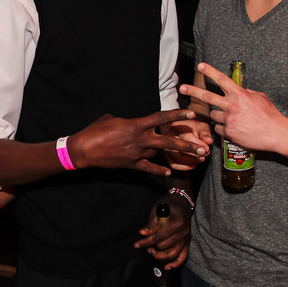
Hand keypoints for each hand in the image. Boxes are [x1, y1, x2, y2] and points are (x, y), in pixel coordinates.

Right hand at [68, 110, 205, 175]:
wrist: (84, 149)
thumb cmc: (96, 130)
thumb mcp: (112, 118)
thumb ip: (127, 121)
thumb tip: (131, 123)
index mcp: (136, 124)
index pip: (162, 118)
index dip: (178, 115)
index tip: (192, 114)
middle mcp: (141, 139)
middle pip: (169, 141)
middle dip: (187, 144)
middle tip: (202, 147)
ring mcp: (137, 153)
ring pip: (160, 154)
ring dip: (174, 155)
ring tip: (193, 159)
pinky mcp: (132, 165)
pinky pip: (149, 168)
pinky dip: (159, 170)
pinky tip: (169, 172)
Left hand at [135, 194, 191, 269]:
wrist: (183, 204)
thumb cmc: (169, 205)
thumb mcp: (158, 209)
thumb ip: (151, 223)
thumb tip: (142, 233)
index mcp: (177, 223)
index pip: (159, 236)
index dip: (146, 241)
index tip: (136, 244)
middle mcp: (183, 233)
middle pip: (165, 246)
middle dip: (152, 247)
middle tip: (145, 245)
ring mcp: (186, 239)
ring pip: (173, 254)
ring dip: (160, 256)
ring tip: (151, 252)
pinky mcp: (187, 244)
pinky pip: (183, 258)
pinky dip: (175, 264)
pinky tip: (166, 267)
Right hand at [162, 118, 212, 170]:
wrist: (186, 130)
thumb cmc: (193, 128)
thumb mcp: (201, 126)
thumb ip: (205, 133)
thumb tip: (209, 141)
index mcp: (176, 127)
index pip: (185, 138)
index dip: (197, 145)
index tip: (206, 149)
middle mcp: (168, 137)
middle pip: (178, 149)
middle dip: (193, 155)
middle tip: (204, 155)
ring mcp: (166, 147)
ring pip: (175, 158)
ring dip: (190, 161)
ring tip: (201, 159)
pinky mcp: (167, 156)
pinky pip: (174, 165)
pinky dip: (185, 167)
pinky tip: (194, 164)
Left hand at [180, 62, 287, 153]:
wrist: (275, 133)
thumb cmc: (270, 115)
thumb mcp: (260, 98)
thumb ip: (246, 93)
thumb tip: (240, 90)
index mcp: (240, 94)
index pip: (222, 79)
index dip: (210, 71)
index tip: (201, 66)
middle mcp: (232, 105)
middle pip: (207, 96)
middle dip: (193, 91)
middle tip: (182, 88)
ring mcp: (229, 119)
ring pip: (214, 115)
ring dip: (219, 116)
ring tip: (234, 119)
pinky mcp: (228, 132)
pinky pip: (219, 128)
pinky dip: (224, 128)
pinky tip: (236, 129)